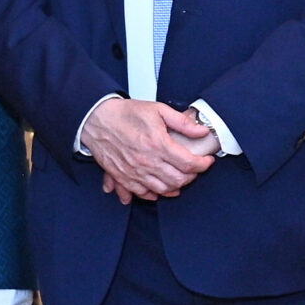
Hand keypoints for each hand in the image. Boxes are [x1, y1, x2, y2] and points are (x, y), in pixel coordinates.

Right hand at [84, 97, 218, 202]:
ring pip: (162, 190)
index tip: (207, 161)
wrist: (97, 119)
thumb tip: (201, 131)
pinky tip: (159, 189)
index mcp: (158, 144)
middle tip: (195, 169)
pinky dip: (153, 194)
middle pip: (178, 180)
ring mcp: (134, 172)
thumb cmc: (125, 114)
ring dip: (175, 187)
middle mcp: (147, 161)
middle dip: (192, 177)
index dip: (203, 165)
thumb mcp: (158, 110)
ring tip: (180, 178)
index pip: (189, 164)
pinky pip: (141, 193)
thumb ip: (182, 122)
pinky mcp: (123, 177)